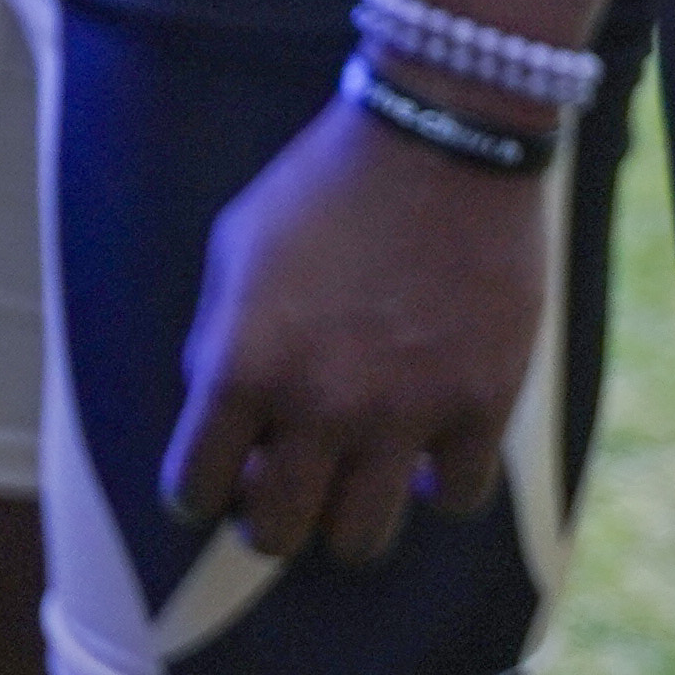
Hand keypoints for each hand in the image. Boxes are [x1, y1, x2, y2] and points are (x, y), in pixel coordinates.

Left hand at [160, 90, 554, 565]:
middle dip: (268, 519)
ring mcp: (405, 412)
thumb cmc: (325, 184)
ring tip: (356, 477)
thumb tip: (216, 416)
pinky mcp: (481, 404)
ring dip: (349, 516)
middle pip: (276, 534)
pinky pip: (457, 499)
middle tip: (285, 486)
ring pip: (361, 540)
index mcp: (245, 364)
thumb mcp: (237, 245)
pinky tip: (432, 452)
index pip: (193, 488)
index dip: (198, 491)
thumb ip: (217, 339)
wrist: (442, 135)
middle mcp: (320, 403)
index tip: (217, 478)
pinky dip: (441, 486)